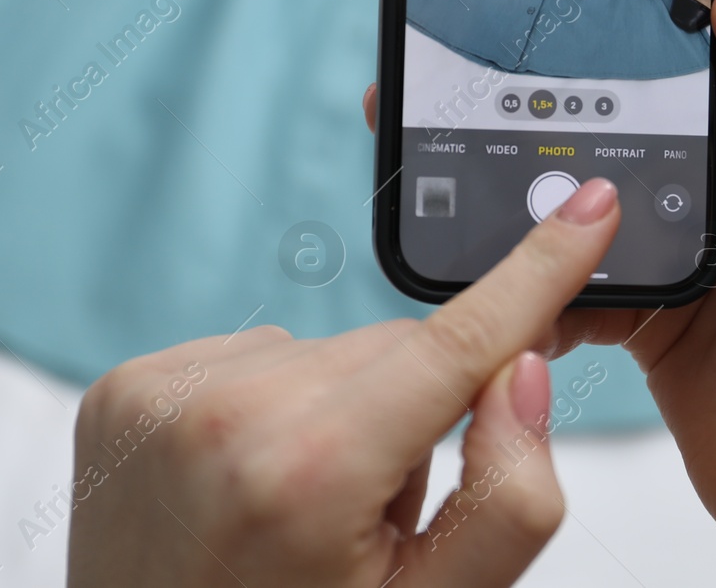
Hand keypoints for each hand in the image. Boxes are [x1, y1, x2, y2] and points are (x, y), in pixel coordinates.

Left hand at [66, 175, 624, 587]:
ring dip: (342, 411)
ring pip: (329, 352)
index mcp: (310, 475)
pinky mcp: (125, 387)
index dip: (538, 270)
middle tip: (376, 510)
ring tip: (299, 509)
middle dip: (416, 409)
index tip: (590, 205)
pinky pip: (257, 358)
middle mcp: (227, 417)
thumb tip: (519, 370)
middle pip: (396, 350)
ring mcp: (164, 396)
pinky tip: (251, 481)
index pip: (458, 342)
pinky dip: (276, 407)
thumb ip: (505, 498)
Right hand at [363, 0, 715, 582]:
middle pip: (638, 116)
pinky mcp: (650, 315)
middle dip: (568, 94)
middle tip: (484, 65)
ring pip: (594, 193)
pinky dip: (539, 277)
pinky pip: (576, 275)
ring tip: (460, 154)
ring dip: (537, 184)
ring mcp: (689, 253)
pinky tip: (495, 273)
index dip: (655, 16)